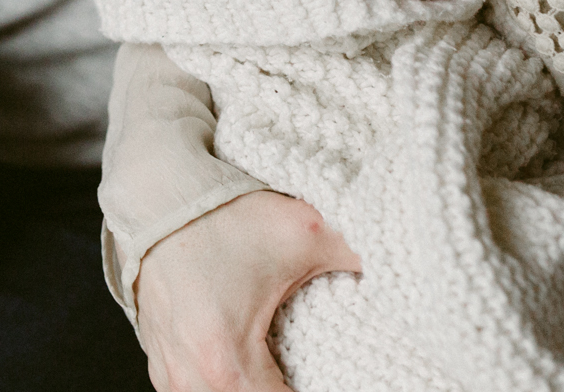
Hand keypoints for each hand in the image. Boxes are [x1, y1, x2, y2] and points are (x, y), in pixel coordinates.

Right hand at [135, 191, 360, 391]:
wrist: (154, 192)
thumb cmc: (219, 215)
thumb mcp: (303, 232)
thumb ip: (359, 254)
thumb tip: (409, 272)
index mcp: (228, 366)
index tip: (344, 378)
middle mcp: (191, 382)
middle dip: (290, 391)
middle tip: (321, 374)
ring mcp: (171, 377)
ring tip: (289, 373)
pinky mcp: (161, 363)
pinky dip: (229, 389)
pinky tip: (257, 369)